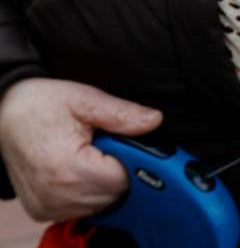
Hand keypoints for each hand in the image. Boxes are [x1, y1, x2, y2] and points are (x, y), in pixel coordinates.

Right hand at [0, 78, 161, 220]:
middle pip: (114, 195)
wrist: (3, 114)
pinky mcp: (43, 211)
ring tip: (92, 151)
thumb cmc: (40, 103)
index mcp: (67, 166)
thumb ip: (121, 113)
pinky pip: (82, 208)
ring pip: (100, 204)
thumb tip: (154, 121)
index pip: (122, 179)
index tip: (132, 142)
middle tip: (109, 141)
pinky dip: (89, 190)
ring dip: (105, 181)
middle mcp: (56, 195)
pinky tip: (81, 165)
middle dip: (121, 169)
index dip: (135, 160)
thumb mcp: (84, 98)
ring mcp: (47, 207)